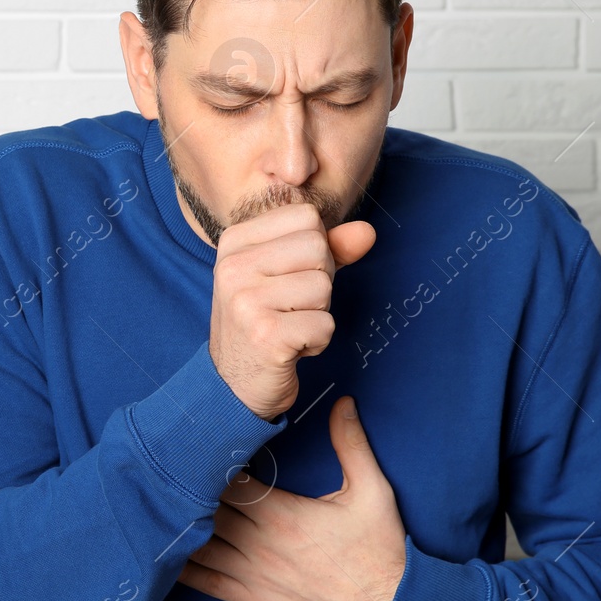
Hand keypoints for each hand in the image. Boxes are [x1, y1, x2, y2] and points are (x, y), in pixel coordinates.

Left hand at [177, 396, 406, 600]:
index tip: (200, 450)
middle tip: (171, 472)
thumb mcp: (373, 492)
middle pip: (207, 511)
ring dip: (182, 526)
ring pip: (199, 547)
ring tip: (162, 506)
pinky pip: (205, 584)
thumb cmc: (379, 550)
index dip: (210, 467)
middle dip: (190, 492)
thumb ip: (351, 444)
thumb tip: (344, 403)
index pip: (228, 483)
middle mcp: (260, 546)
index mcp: (282, 515)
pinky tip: (164, 553)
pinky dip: (182, 568)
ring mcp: (253, 577)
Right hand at [208, 203, 375, 420]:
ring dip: (318, 314)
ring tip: (289, 326)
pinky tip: (291, 347)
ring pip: (324, 286)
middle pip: (318, 247)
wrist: (234, 384)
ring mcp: (245, 300)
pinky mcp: (265, 334)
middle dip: (319, 282)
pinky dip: (317, 341)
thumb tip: (366, 232)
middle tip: (290, 307)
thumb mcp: (289, 275)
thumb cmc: (264, 322)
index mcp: (234, 241)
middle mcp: (233, 266)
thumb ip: (329, 248)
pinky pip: (325, 324)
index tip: (287, 278)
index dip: (314, 250)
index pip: (306, 217)